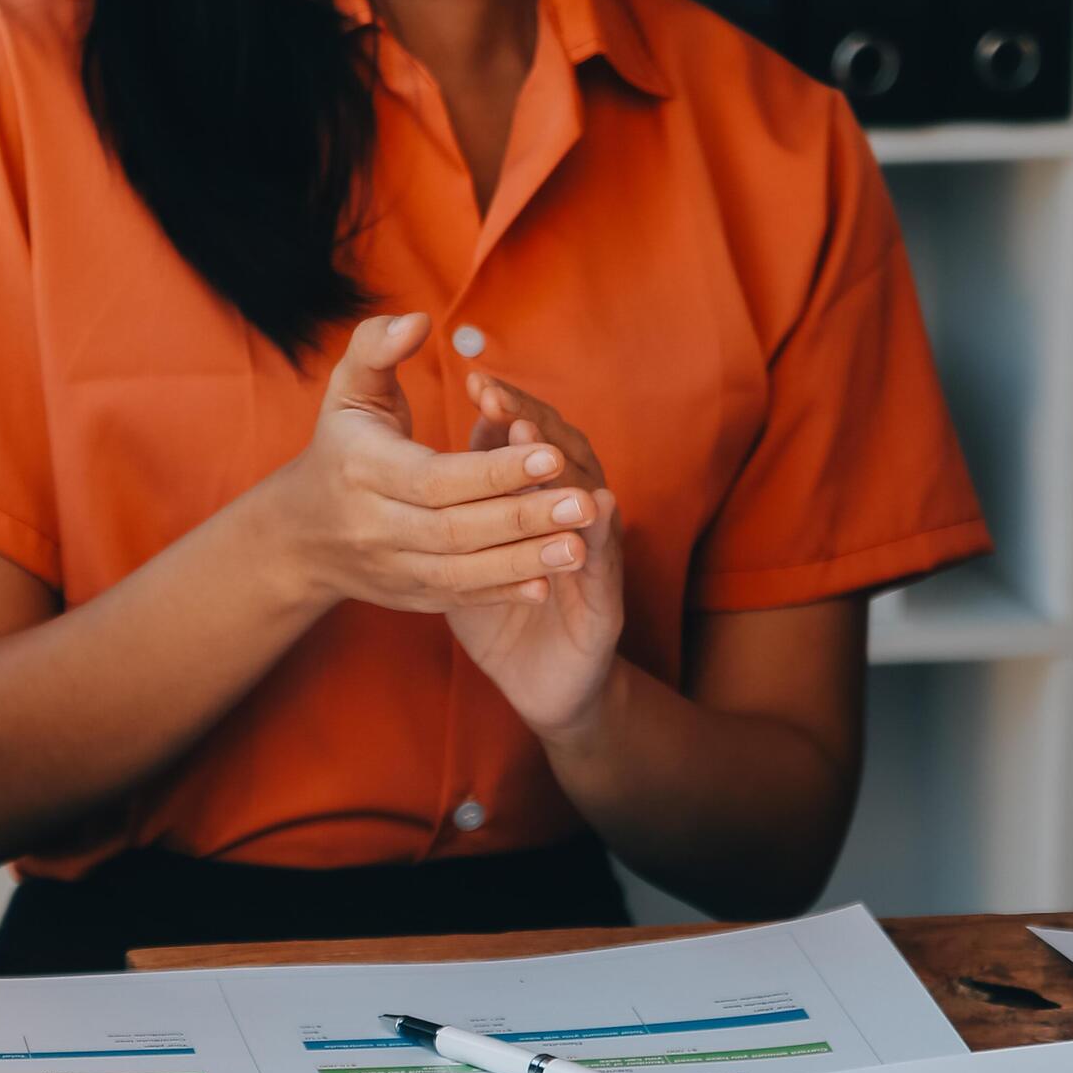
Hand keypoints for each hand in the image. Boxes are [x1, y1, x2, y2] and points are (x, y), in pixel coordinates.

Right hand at [266, 313, 600, 615]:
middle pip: (455, 529)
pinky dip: (503, 592)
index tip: (551, 452)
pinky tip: (548, 583)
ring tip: (580, 546)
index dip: (494, 469)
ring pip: (461, 572)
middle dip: (522, 518)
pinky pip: (459, 598)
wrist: (302, 534)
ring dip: (523, 562)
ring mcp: (390, 567)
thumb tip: (417, 321)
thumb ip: (376, 346)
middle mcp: (373, 526)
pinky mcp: (407, 596)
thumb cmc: (340, 446)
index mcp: (362, 469)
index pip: (436, 476)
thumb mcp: (347, 390)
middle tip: (583, 504)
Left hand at [443, 372, 626, 739]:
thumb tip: (465, 433)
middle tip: (503, 403)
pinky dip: (601, 534)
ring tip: (535, 441)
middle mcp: (577, 523)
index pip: (533, 446)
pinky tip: (596, 504)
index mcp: (542, 506)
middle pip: (567, 458)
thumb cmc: (499, 613)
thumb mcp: (473, 550)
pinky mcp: (607, 608)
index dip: (510, 413)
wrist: (538, 686)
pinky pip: (605, 567)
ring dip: (565, 468)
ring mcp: (596, 563)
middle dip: (536, 427)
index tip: (479, 385)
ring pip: (590, 503)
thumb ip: (472, 493)